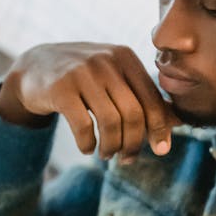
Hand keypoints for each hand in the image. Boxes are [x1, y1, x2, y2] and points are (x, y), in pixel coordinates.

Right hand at [0, 42, 182, 161]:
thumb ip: (142, 96)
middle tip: (127, 159)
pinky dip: (88, 144)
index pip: (151, 99)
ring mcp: (81, 73)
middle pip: (133, 114)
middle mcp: (106, 61)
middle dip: (134, 143)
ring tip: (106, 154)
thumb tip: (178, 122)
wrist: (36, 66)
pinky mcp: (60, 88)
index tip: (160, 150)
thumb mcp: (114, 79)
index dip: (159, 129)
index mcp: (125, 57)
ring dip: (111, 147)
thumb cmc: (84, 78)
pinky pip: (83, 127)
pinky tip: (87, 148)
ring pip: (110, 122)